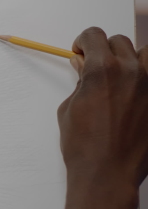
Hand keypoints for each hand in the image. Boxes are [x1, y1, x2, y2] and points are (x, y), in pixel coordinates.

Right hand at [57, 27, 147, 191]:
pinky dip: (144, 79)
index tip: (81, 51)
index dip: (83, 41)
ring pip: (146, 53)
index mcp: (101, 69)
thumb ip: (80, 82)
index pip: (94, 35)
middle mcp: (130, 72)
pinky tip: (135, 93)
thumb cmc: (84, 146)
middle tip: (96, 66)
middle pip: (119, 42)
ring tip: (122, 74)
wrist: (107, 173)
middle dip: (105, 50)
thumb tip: (83, 69)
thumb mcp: (69, 109)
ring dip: (132, 57)